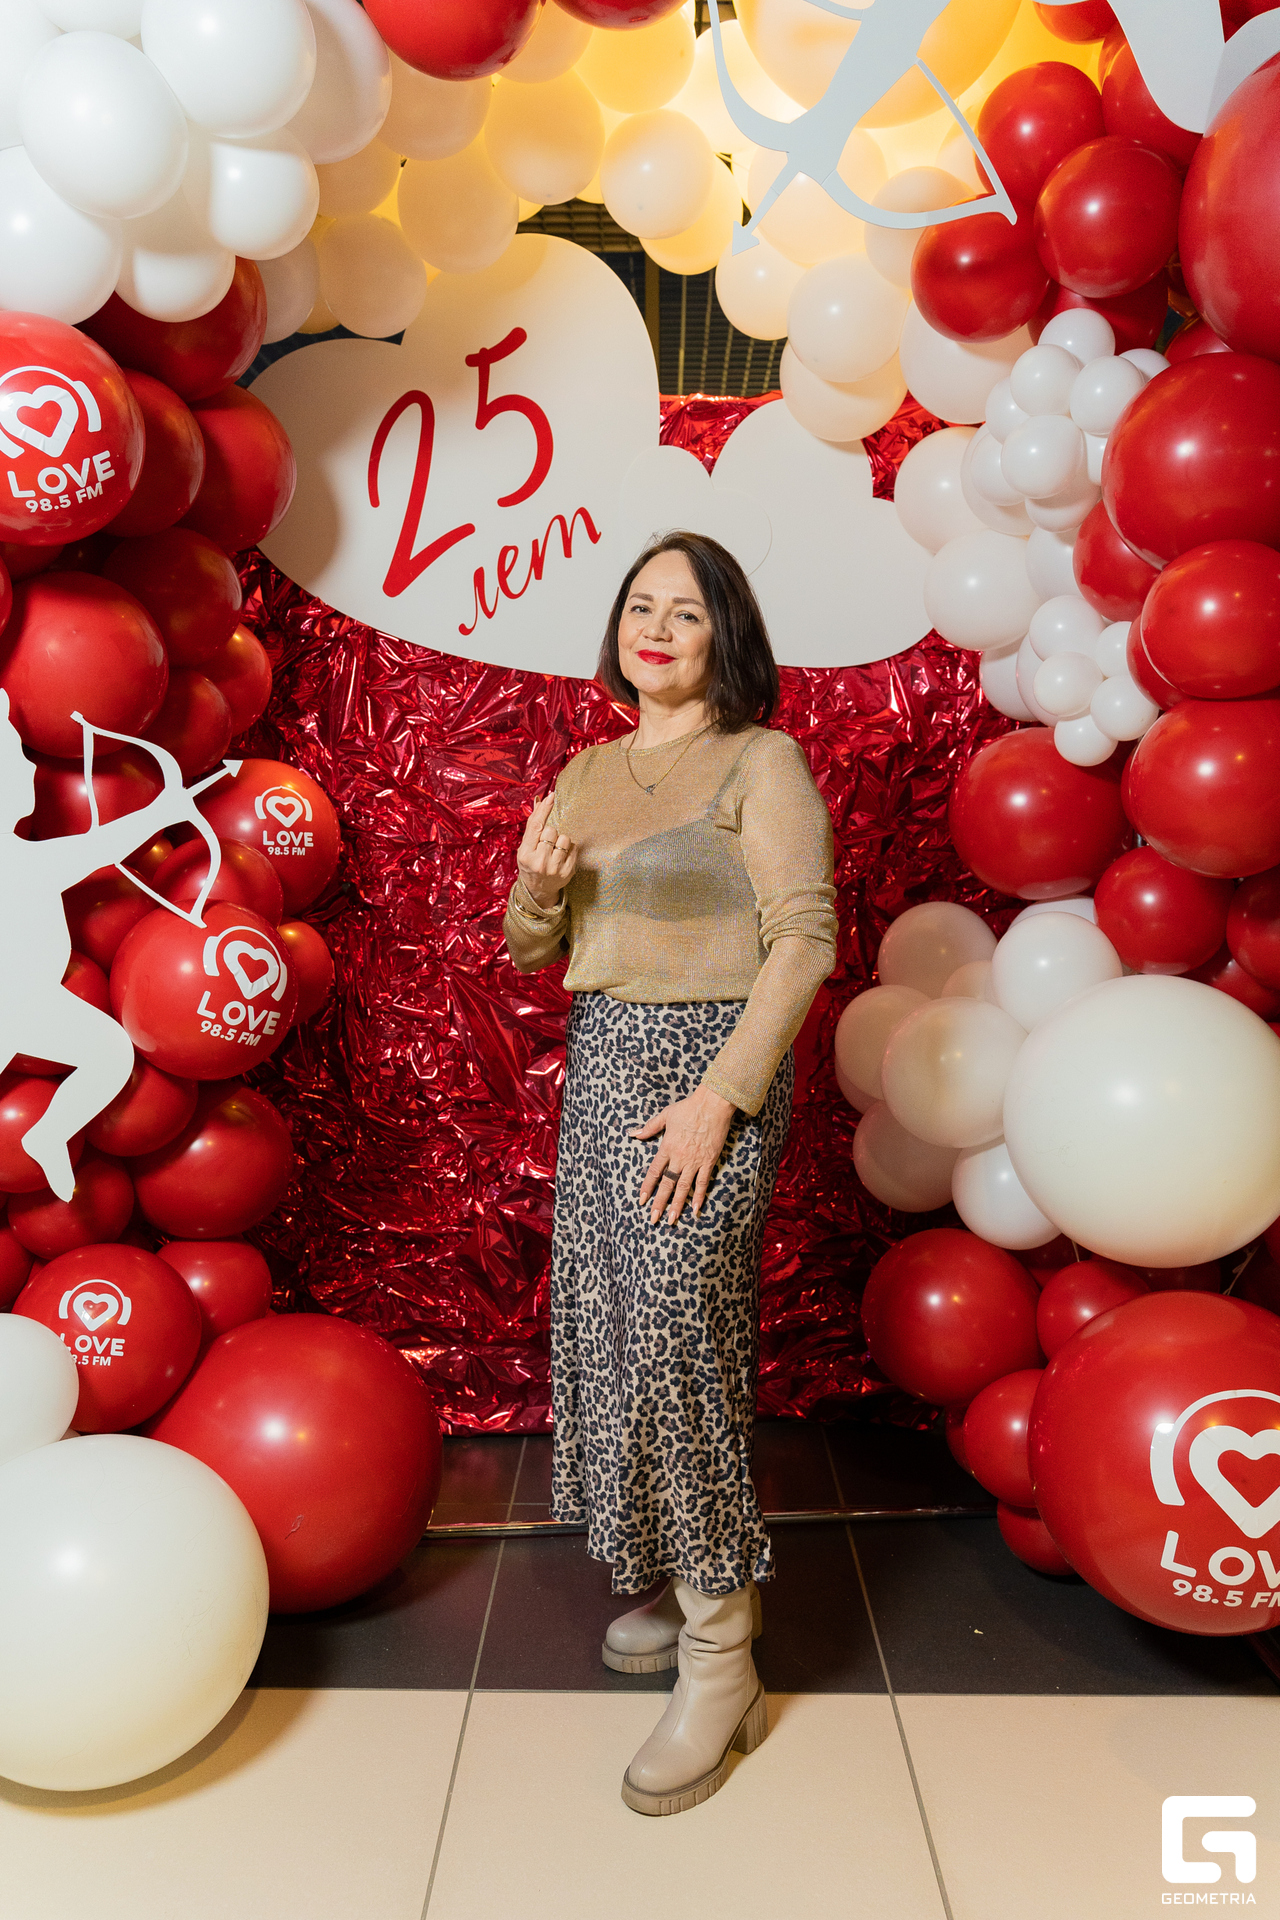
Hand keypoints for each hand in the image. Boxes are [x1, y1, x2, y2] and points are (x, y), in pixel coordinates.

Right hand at [516, 793, 577, 908]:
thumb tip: (540, 801)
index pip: (536, 827)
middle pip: (552, 830)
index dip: (544, 810)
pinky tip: (561, 857)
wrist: (538, 890)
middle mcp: (539, 862)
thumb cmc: (530, 863)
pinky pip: (574, 848)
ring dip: (561, 840)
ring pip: (565, 838)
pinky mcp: (567, 871)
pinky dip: (569, 849)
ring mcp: (554, 868)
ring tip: (555, 850)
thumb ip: (532, 825)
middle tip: (546, 844)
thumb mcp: (525, 847)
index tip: (552, 796)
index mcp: (526, 854)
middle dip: (550, 833)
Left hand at [634, 1085, 735, 1225]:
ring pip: (684, 1187)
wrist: (712, 1105)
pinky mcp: (709, 1161)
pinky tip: (695, 1209)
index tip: (641, 1200)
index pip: (654, 1172)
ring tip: (672, 1220)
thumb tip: (633, 1134)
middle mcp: (679, 1157)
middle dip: (659, 1203)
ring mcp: (695, 1161)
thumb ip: (649, 1127)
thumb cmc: (688, 1108)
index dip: (647, 1187)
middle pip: (667, 1184)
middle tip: (653, 1219)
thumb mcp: (665, 1115)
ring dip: (677, 1205)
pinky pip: (703, 1182)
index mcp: (667, 1147)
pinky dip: (699, 1196)